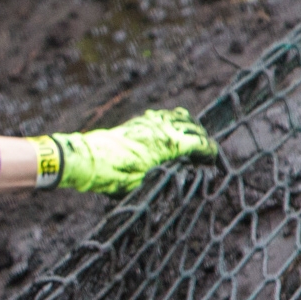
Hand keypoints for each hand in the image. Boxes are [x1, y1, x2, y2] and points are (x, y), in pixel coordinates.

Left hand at [35, 108, 216, 194]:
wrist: (86, 160)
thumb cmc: (114, 176)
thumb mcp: (146, 183)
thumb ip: (169, 177)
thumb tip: (184, 176)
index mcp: (169, 144)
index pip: (202, 144)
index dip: (211, 155)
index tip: (214, 165)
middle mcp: (162, 128)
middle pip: (195, 128)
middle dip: (204, 141)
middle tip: (206, 155)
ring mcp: (149, 122)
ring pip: (180, 117)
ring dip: (191, 127)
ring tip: (195, 141)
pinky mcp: (138, 122)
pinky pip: (163, 116)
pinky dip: (174, 121)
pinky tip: (173, 131)